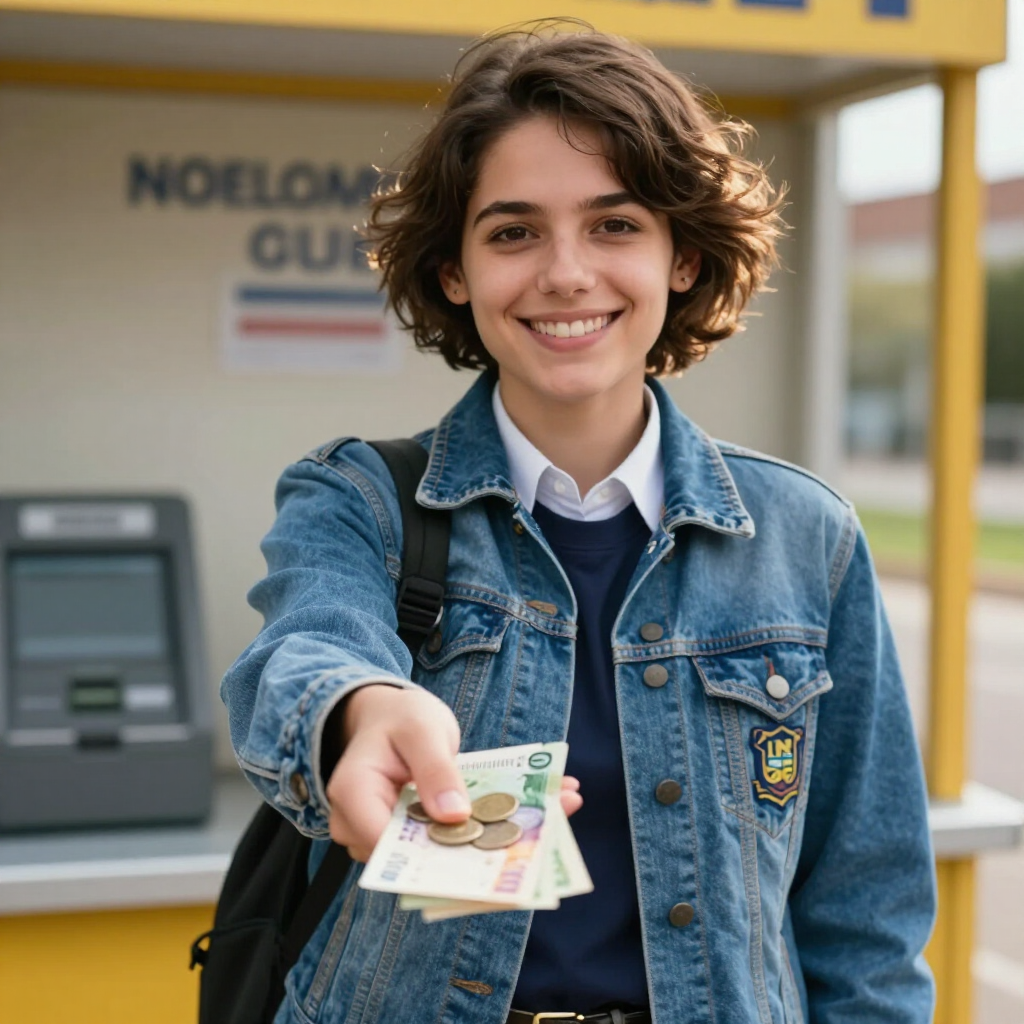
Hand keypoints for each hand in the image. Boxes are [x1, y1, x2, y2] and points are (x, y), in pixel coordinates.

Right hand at [326, 684, 582, 860]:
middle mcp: (364, 829)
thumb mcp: (420, 729)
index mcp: (353, 798)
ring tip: (559, 809)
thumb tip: (455, 816)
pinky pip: (455, 842)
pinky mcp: (421, 840)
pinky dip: (495, 828)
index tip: (489, 851)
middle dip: (483, 852)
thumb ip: (435, 769)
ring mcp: (392, 840)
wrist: (389, 717)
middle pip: (422, 860)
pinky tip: (545, 806)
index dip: (434, 856)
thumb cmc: (398, 717)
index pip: (386, 847)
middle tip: (545, 831)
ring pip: (445, 855)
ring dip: (498, 839)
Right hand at [327, 684, 467, 861]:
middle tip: (476, 840)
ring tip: (468, 829)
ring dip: (433, 848)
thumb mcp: (425, 730)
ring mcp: (361, 830)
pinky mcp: (380, 835)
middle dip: (431, 852)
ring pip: (399, 859)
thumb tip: (454, 815)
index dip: (419, 850)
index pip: (379, 840)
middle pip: (389, 856)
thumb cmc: (402, 718)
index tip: (463, 847)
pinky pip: (405, 851)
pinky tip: (453, 827)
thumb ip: (437, 769)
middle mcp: (348, 817)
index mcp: (352, 789)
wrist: (389, 717)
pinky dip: (430, 843)